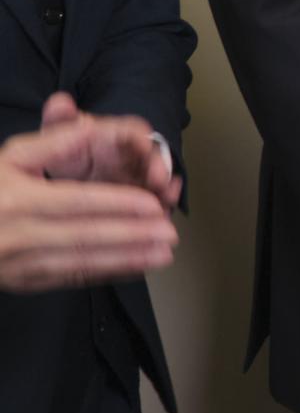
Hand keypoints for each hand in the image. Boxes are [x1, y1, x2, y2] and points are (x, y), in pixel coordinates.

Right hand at [0, 121, 178, 292]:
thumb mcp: (8, 158)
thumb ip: (51, 143)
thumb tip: (90, 129)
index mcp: (16, 201)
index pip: (76, 203)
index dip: (117, 204)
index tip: (153, 205)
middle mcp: (16, 236)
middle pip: (83, 236)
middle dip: (132, 236)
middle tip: (170, 234)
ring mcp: (17, 265)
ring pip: (79, 262)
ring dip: (125, 260)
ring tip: (162, 255)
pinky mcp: (21, 282)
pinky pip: (68, 278)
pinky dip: (103, 273)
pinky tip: (132, 268)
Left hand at [35, 94, 178, 208]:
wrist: (65, 177)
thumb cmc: (66, 152)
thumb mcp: (57, 137)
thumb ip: (59, 121)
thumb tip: (59, 102)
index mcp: (113, 134)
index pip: (133, 129)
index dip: (141, 138)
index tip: (144, 148)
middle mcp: (130, 152)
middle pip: (152, 154)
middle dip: (160, 166)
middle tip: (161, 180)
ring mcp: (136, 174)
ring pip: (157, 178)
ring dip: (165, 187)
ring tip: (169, 197)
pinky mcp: (137, 196)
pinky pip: (153, 198)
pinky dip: (161, 205)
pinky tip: (164, 212)